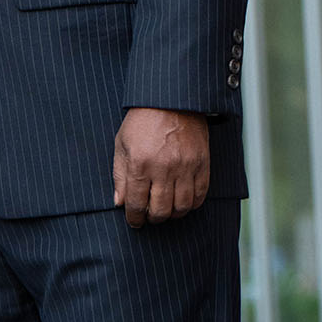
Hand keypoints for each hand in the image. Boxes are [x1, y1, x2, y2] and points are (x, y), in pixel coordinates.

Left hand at [113, 107, 209, 226]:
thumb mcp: (122, 143)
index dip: (134, 218)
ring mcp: (185, 167)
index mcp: (140, 163)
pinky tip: (182, 201)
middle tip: (150, 216)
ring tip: (166, 209)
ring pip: (181, 208)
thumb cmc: (143, 119)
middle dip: (153, 219)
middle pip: (160, 211)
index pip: (137, 204)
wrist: (170, 99)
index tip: (134, 222)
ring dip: (172, 214)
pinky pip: (200, 196)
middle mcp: (163, 168)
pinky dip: (191, 204)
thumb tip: (120, 202)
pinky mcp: (202, 164)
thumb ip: (120, 175)